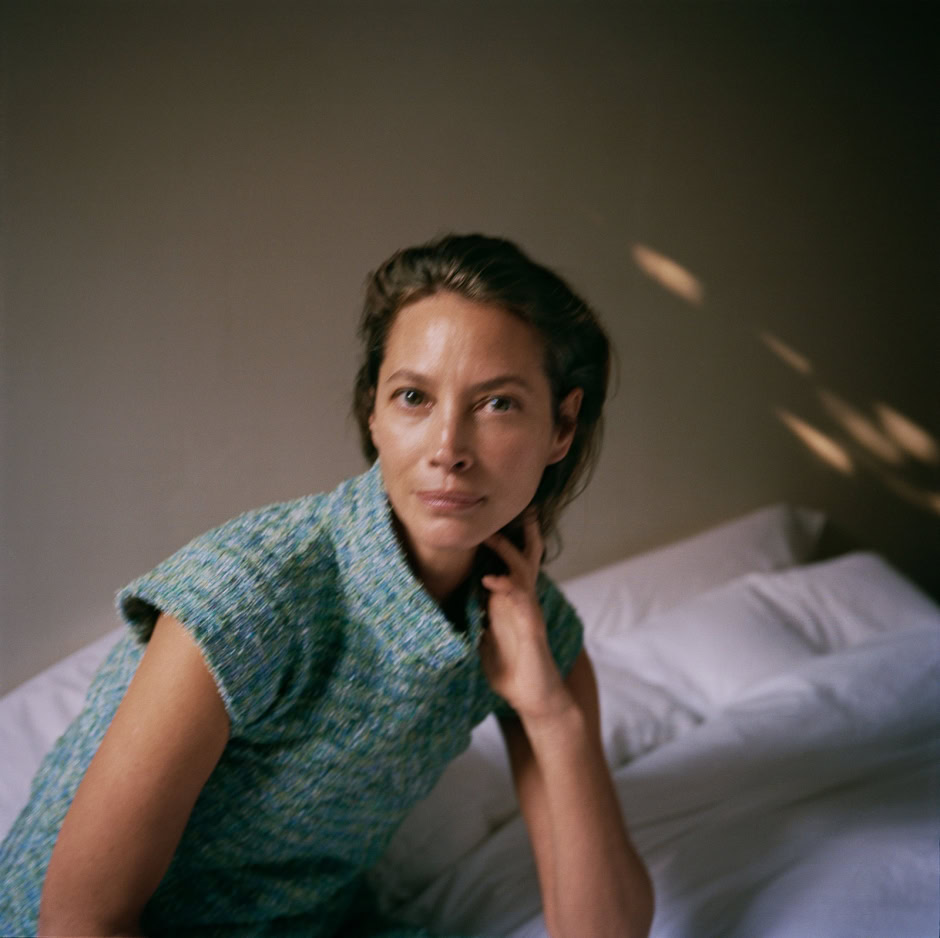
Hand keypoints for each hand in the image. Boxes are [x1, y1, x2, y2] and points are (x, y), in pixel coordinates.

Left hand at [479, 512, 569, 720]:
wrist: (535, 698)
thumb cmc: (510, 670)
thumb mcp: (484, 640)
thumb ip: (474, 619)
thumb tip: (450, 607)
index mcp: (508, 601)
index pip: (506, 562)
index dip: (498, 540)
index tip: (483, 517)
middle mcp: (521, 600)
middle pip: (524, 556)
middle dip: (516, 531)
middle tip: (505, 508)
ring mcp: (528, 611)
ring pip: (523, 569)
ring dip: (507, 550)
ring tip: (490, 534)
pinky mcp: (532, 625)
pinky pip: (521, 599)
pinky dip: (505, 586)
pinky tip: (489, 580)